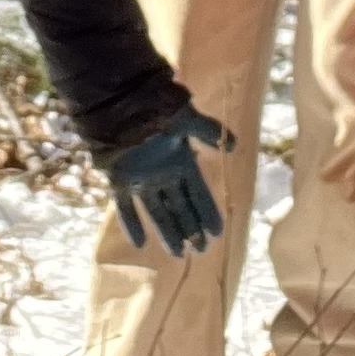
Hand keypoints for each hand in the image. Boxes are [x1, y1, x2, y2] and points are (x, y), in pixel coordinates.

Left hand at [102, 107, 230, 256]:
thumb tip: (234, 145)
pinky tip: (139, 244)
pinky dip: (132, 224)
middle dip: (191, 228)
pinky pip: (126, 207)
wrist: (122, 101)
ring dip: (168, 232)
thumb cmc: (156, 108)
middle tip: (201, 250)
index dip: (208, 212)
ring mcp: (142, 179)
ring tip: (179, 254)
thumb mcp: (186, 119)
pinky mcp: (120, 181)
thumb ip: (207, 131)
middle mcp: (164, 174)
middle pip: (180, 207)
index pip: (199, 193)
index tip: (217, 232)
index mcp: (181, 160)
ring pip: (158, 212)